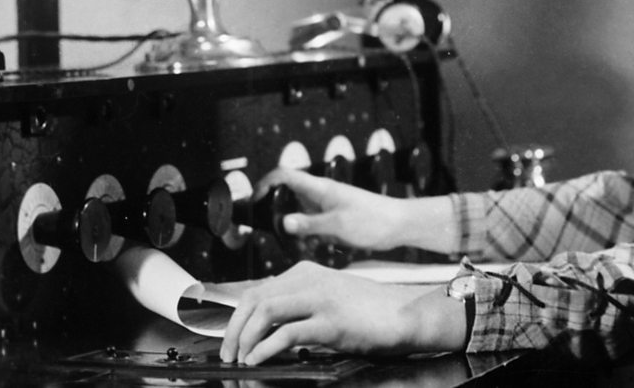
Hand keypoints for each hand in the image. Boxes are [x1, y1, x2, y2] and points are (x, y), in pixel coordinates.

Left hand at [219, 261, 462, 364]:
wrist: (405, 315)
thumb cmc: (368, 312)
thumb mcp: (329, 297)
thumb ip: (300, 303)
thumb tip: (266, 325)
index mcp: (307, 272)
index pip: (256, 289)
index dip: (235, 316)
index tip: (228, 338)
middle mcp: (311, 280)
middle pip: (254, 299)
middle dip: (233, 329)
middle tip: (228, 353)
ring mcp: (321, 298)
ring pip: (265, 311)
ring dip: (245, 338)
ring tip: (241, 359)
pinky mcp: (332, 321)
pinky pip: (288, 333)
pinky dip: (266, 348)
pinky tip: (259, 360)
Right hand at [254, 168, 406, 250]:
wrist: (399, 226)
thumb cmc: (374, 220)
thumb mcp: (339, 224)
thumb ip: (311, 224)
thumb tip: (284, 223)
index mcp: (320, 188)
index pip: (284, 175)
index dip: (264, 184)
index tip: (253, 201)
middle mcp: (320, 195)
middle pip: (286, 198)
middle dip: (275, 215)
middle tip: (270, 234)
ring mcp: (326, 208)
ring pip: (298, 216)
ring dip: (292, 231)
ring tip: (296, 246)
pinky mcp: (333, 220)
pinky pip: (311, 227)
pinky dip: (306, 238)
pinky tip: (311, 250)